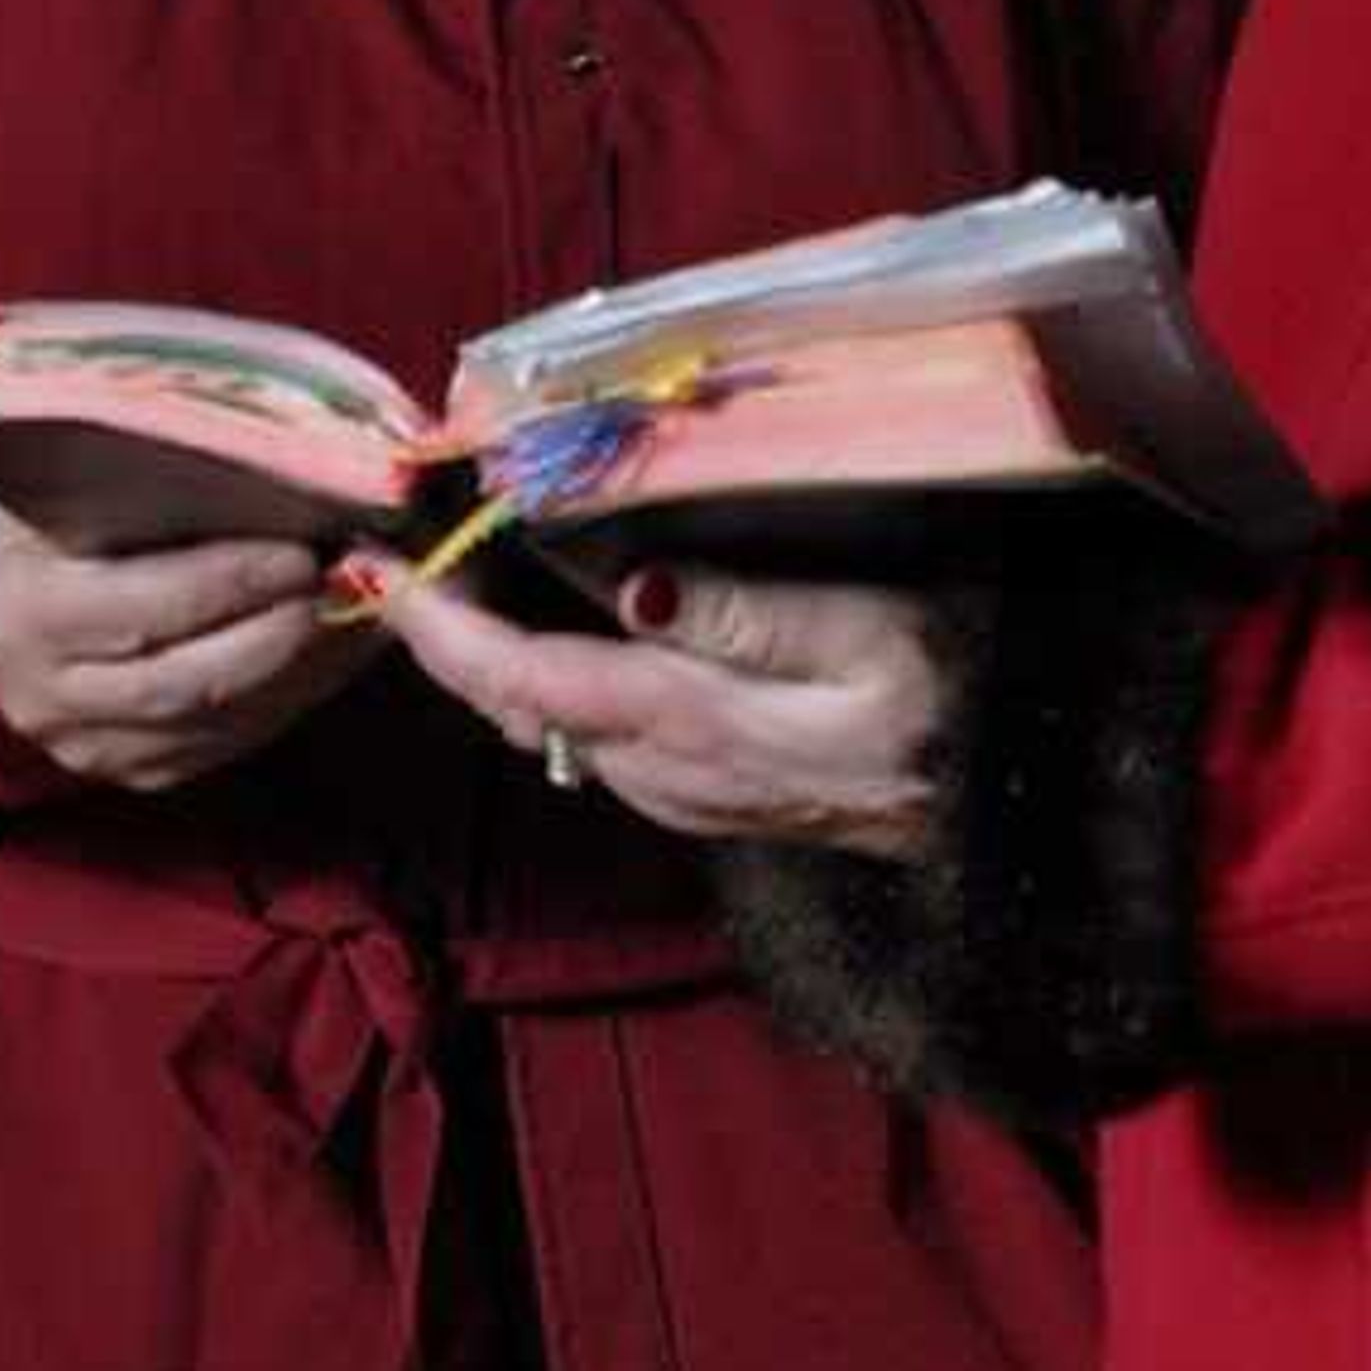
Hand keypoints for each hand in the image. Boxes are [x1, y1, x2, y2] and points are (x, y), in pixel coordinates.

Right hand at [0, 494, 385, 792]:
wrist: (0, 588)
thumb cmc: (51, 511)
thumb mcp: (77, 480)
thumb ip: (160, 482)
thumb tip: (281, 476)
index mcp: (24, 609)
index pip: (143, 606)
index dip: (231, 582)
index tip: (303, 548)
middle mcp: (45, 694)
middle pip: (189, 678)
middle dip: (284, 630)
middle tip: (355, 580)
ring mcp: (88, 744)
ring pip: (220, 720)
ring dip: (307, 667)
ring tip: (367, 609)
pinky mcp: (134, 769)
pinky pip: (229, 742)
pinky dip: (295, 696)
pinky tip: (340, 648)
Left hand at [374, 541, 945, 851]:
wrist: (996, 810)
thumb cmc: (944, 698)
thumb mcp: (864, 636)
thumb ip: (746, 616)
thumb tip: (631, 588)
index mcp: (687, 722)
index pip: (528, 677)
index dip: (440, 630)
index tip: (374, 572)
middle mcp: (659, 771)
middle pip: (512, 707)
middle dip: (438, 639)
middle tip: (384, 559)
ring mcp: (675, 792)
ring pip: (541, 727)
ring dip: (481, 660)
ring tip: (441, 579)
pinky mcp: (695, 793)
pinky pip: (583, 737)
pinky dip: (534, 681)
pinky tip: (530, 631)